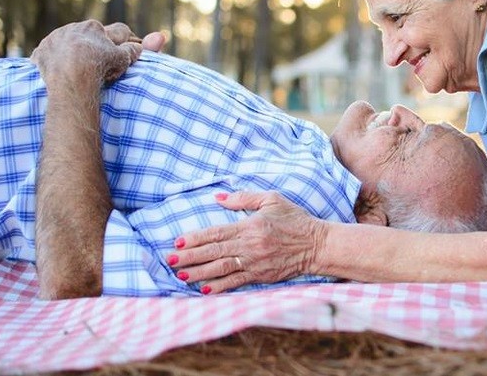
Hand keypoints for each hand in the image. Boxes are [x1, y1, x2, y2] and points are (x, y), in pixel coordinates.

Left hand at [31, 20, 146, 87]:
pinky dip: (53, 63)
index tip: (114, 56)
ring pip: (64, 46)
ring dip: (70, 54)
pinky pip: (47, 56)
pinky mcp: (40, 52)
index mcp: (93, 26)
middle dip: (90, 49)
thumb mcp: (122, 59)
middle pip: (84, 38)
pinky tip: (57, 73)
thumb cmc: (99, 66)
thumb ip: (131, 51)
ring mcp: (53, 39)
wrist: (70, 77)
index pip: (106, 33)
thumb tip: (138, 47)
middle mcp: (71, 28)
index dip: (113, 45)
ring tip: (75, 72)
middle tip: (95, 66)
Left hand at [166, 191, 326, 293]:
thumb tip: (218, 198)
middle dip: (190, 257)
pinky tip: (204, 289)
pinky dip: (219, 287)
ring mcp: (255, 263)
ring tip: (181, 276)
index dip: (195, 238)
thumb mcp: (272, 199)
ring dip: (198, 273)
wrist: (316, 244)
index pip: (216, 232)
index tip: (177, 242)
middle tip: (170, 261)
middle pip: (214, 252)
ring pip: (221, 269)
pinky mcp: (261, 276)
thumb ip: (244, 198)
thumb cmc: (295, 219)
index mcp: (250, 226)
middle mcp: (250, 246)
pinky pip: (236, 282)